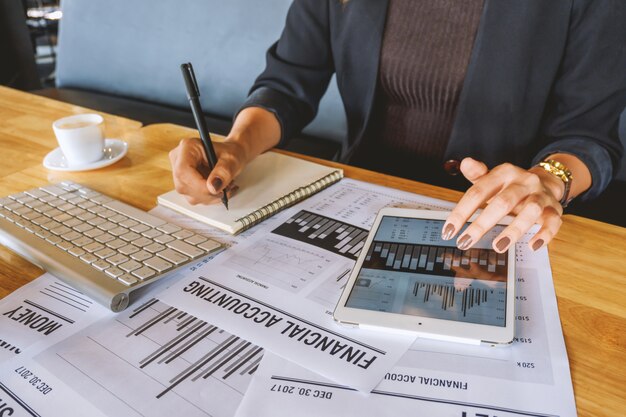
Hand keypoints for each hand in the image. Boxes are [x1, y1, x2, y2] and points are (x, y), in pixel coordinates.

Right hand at [168, 137, 246, 204]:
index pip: (183, 170)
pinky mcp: (184, 184)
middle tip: (225, 189)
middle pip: (183, 185)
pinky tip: (218, 189)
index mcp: (188, 147)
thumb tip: (213, 187)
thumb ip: (223, 171)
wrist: (231, 154)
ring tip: (225, 187)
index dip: (198, 185)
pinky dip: (209, 198)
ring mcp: (179, 173)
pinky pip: (194, 198)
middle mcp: (179, 159)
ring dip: (210, 196)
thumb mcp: (232, 159)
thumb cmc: (230, 152)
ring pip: (189, 194)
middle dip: (207, 193)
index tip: (216, 189)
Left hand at [441, 157, 563, 252]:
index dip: (462, 211)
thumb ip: (477, 174)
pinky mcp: (554, 209)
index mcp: (504, 173)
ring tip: (497, 246)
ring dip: (514, 230)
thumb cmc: (510, 186)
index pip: (478, 191)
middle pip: (503, 202)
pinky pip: (552, 222)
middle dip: (482, 224)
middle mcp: (524, 182)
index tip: (449, 230)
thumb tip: (465, 162)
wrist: (545, 182)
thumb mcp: (492, 178)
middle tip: (465, 242)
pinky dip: (544, 235)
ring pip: (530, 211)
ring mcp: (540, 195)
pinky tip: (532, 246)